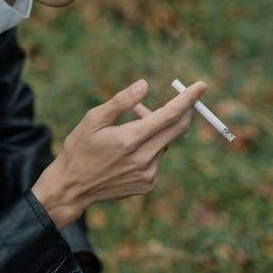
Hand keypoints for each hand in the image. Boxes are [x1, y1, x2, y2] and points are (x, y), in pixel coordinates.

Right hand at [32, 78, 205, 229]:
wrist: (72, 187)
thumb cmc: (79, 147)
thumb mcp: (93, 119)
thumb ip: (121, 102)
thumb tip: (145, 85)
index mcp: (130, 139)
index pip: (169, 115)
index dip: (187, 99)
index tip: (201, 86)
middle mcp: (144, 158)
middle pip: (177, 128)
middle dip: (179, 109)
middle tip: (172, 97)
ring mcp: (148, 174)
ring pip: (164, 142)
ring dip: (155, 127)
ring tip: (129, 126)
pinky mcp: (147, 185)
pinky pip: (157, 157)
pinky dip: (149, 146)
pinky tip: (127, 150)